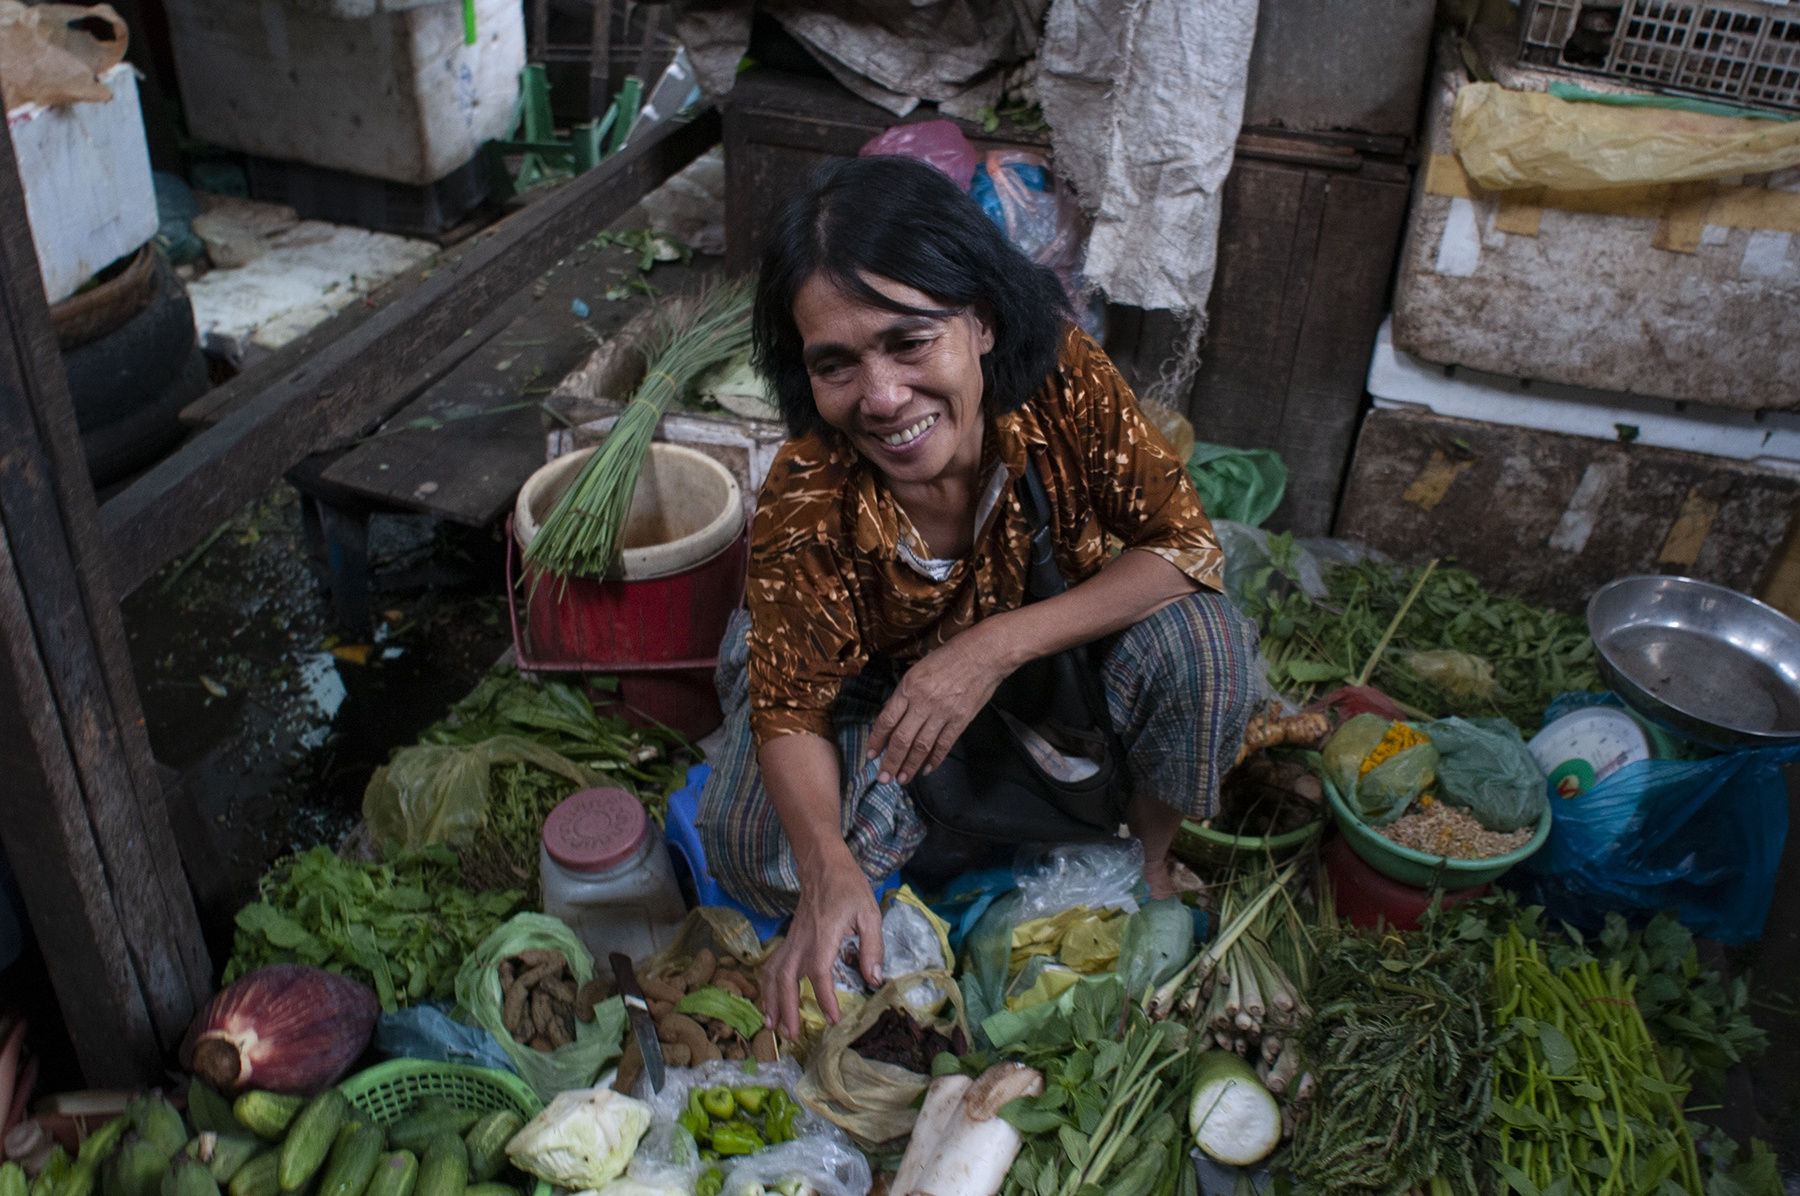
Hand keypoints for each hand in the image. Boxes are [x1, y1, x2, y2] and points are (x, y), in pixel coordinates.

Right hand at [761, 854, 883, 1040]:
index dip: (824, 997)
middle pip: (786, 978)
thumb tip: (874, 978)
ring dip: (771, 1001)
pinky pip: (772, 966)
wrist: (823, 866)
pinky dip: (767, 988)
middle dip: (787, 1009)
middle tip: (793, 1036)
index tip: (831, 1019)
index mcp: (824, 935)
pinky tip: (769, 1004)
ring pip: (773, 974)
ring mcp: (792, 940)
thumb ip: (872, 946)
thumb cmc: (849, 888)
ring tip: (773, 1028)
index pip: (818, 971)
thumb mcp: (869, 913)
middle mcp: (803, 940)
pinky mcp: (789, 940)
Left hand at [866, 631, 1007, 784]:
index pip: (887, 720)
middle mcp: (923, 703)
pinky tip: (927, 770)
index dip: (877, 740)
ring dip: (910, 766)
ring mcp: (943, 713)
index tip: (871, 755)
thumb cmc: (950, 655)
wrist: (984, 654)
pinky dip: (934, 760)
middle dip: (891, 761)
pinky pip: (944, 745)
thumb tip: (894, 717)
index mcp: (909, 687)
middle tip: (883, 778)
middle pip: (902, 739)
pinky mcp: (960, 720)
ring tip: (902, 780)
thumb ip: (906, 693)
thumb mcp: (918, 668)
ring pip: (921, 746)